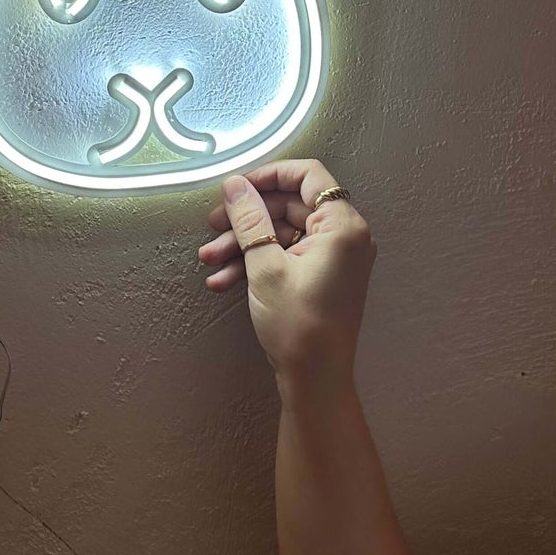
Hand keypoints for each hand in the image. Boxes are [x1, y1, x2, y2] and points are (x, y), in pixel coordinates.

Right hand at [198, 159, 376, 395]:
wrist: (316, 380)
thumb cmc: (299, 326)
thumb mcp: (265, 267)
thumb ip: (250, 220)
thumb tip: (234, 185)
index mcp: (343, 226)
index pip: (308, 176)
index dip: (269, 175)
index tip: (237, 186)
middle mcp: (345, 236)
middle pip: (291, 206)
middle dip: (248, 218)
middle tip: (213, 226)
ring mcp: (335, 257)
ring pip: (284, 233)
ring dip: (245, 244)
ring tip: (210, 260)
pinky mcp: (323, 276)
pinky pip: (288, 254)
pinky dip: (258, 262)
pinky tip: (223, 280)